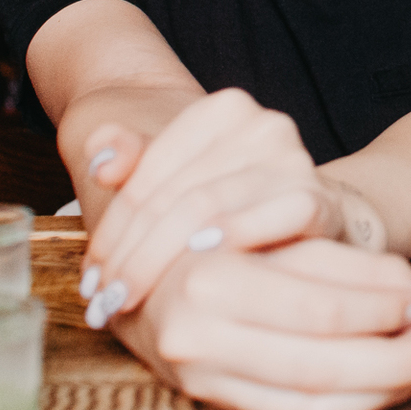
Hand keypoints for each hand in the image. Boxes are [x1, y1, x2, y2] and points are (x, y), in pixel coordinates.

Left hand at [78, 88, 386, 326]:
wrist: (316, 221)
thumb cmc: (235, 205)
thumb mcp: (179, 180)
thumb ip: (135, 161)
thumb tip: (102, 162)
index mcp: (225, 108)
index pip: (149, 170)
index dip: (113, 227)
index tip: (90, 276)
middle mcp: (263, 124)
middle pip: (175, 195)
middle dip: (132, 253)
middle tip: (104, 299)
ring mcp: (295, 159)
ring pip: (207, 210)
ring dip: (161, 262)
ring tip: (128, 301)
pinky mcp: (321, 200)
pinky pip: (265, 222)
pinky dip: (230, 242)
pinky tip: (196, 273)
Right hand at [106, 237, 410, 409]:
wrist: (141, 263)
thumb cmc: (214, 230)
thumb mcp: (265, 220)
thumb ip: (331, 255)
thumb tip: (410, 289)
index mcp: (210, 276)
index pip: (320, 303)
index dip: (387, 303)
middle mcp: (199, 332)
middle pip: (322, 356)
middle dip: (399, 348)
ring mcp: (203, 373)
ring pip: (317, 394)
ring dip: (388, 380)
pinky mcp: (214, 399)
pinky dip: (358, 403)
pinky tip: (397, 384)